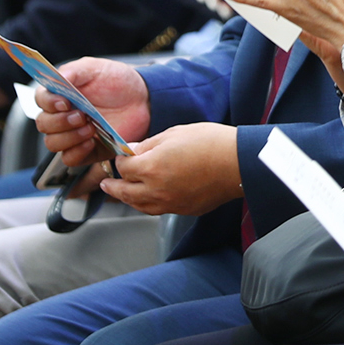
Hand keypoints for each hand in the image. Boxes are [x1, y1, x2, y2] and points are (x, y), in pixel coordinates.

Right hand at [36, 57, 152, 165]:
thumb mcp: (95, 68)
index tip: (64, 102)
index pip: (40, 100)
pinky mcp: (86, 151)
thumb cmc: (117, 81)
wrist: (143, 100)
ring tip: (89, 127)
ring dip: (68, 137)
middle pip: (43, 125)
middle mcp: (62, 115)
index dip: (48, 103)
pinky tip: (91, 141)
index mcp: (60, 94)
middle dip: (59, 122)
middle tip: (81, 115)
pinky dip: (77, 152)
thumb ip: (73, 71)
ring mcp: (72, 134)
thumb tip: (55, 78)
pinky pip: (69, 159)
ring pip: (52, 143)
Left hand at [98, 121, 239, 214]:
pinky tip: (149, 198)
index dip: (120, 160)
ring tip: (122, 194)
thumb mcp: (174, 134)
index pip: (123, 168)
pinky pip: (159, 210)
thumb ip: (149, 144)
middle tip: (105, 183)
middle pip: (125, 192)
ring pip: (140, 206)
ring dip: (128, 199)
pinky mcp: (184, 210)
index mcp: (150, 168)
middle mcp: (156, 190)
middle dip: (113, 186)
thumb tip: (132, 150)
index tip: (122, 155)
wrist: (238, 162)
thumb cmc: (210, 143)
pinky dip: (148, 204)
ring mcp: (170, 203)